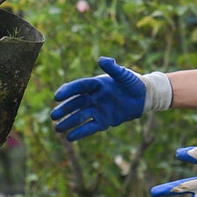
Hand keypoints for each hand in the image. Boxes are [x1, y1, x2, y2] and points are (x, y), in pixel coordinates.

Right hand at [49, 57, 171, 140]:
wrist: (143, 96)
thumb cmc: (133, 82)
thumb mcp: (124, 75)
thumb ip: (113, 68)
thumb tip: (102, 59)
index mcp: (96, 84)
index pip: (79, 87)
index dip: (67, 91)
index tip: (56, 96)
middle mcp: (94, 97)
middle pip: (75, 103)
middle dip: (64, 110)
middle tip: (53, 116)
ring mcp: (98, 110)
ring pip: (80, 117)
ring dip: (68, 122)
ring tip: (57, 129)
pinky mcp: (104, 121)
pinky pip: (90, 127)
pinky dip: (80, 132)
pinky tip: (69, 137)